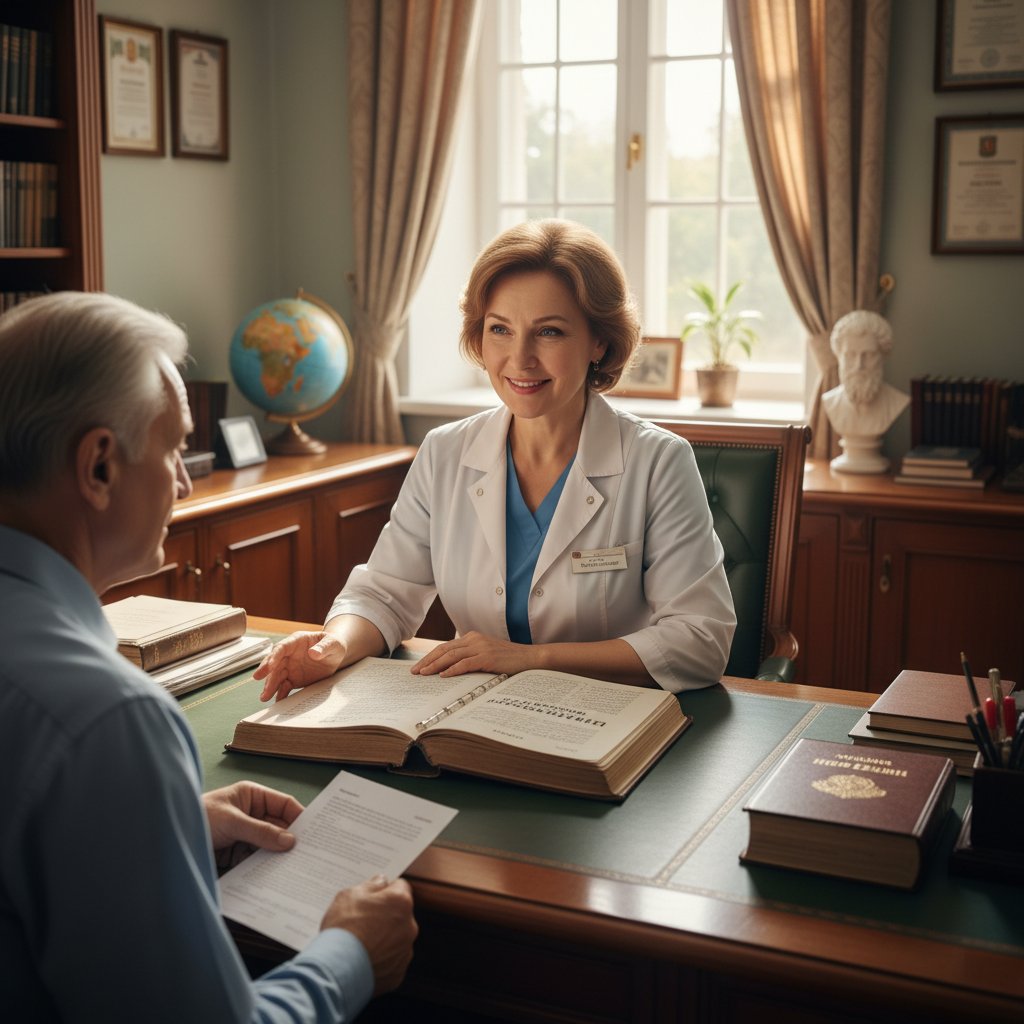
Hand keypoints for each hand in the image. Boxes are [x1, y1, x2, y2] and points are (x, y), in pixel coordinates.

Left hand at [204, 781, 303, 869]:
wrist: (168, 842)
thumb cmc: (198, 817)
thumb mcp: (232, 822)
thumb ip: (261, 832)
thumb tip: (289, 841)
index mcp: (252, 797)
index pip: (283, 805)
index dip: (298, 816)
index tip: (313, 832)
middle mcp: (251, 814)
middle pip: (278, 827)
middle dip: (288, 840)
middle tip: (305, 854)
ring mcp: (245, 834)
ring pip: (268, 845)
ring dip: (276, 855)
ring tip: (290, 867)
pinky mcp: (236, 853)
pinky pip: (255, 859)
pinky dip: (262, 866)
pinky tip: (270, 875)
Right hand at [253, 630, 346, 701]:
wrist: (335, 655)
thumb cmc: (333, 644)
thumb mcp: (333, 643)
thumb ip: (324, 647)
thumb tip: (313, 653)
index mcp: (296, 641)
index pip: (282, 648)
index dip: (274, 656)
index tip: (269, 666)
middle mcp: (289, 655)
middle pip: (275, 663)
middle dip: (267, 672)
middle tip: (258, 680)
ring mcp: (290, 667)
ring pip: (277, 677)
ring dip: (270, 686)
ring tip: (264, 697)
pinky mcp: (293, 679)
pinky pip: (285, 687)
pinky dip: (281, 694)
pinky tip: (277, 701)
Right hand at [322, 875, 416, 994]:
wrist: (336, 969)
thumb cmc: (343, 928)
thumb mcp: (350, 895)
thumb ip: (371, 885)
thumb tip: (381, 881)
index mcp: (400, 902)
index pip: (400, 887)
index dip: (386, 890)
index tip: (374, 897)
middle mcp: (409, 926)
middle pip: (400, 914)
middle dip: (386, 915)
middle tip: (363, 921)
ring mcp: (404, 952)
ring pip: (397, 939)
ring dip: (385, 939)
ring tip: (361, 943)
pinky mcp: (397, 974)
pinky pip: (392, 961)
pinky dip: (381, 960)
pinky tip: (364, 959)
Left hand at [411, 630, 538, 677]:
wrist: (530, 658)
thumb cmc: (508, 659)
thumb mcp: (486, 655)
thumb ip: (470, 657)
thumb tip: (449, 669)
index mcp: (472, 637)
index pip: (445, 647)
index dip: (430, 656)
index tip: (418, 667)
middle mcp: (474, 639)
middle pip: (444, 649)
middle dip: (427, 661)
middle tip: (415, 672)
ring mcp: (481, 647)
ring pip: (452, 656)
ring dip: (435, 665)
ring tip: (424, 674)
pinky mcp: (488, 657)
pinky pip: (466, 663)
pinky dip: (453, 669)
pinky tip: (443, 675)